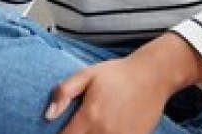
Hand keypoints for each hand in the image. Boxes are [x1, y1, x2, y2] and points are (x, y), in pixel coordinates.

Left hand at [45, 55, 172, 133]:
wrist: (153, 75)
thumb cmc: (118, 74)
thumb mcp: (86, 74)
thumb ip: (64, 92)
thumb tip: (48, 115)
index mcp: (90, 116)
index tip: (61, 131)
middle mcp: (105, 131)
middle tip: (76, 129)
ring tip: (91, 128)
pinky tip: (104, 131)